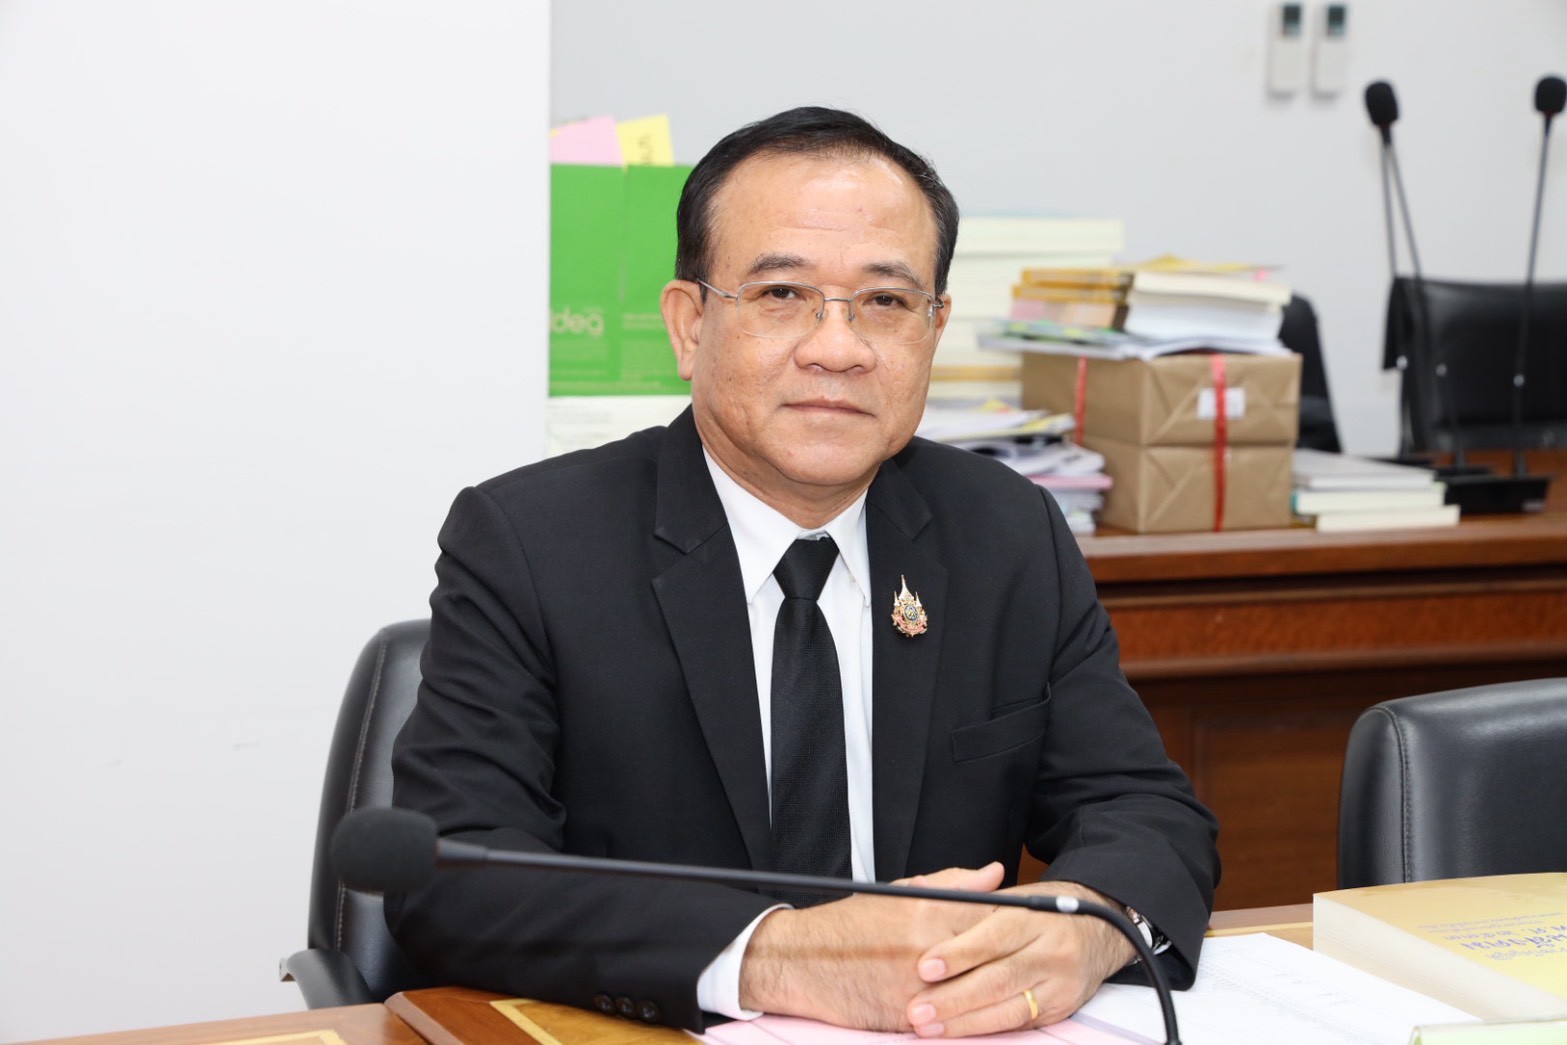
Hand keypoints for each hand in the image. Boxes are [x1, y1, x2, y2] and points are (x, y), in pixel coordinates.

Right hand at [737, 863, 1005, 1029]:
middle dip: (1008, 957)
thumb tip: (995, 873)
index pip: (991, 915)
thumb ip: (953, 883)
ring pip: (974, 991)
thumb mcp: (900, 892)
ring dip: (989, 988)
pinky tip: (968, 1004)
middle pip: (989, 956)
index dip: (1012, 922)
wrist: (801, 963)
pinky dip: (963, 1011)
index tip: (1022, 926)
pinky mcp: (909, 1018)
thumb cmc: (852, 923)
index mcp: (925, 910)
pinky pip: (950, 1016)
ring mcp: (918, 987)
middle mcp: (925, 948)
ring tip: (998, 982)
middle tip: (1020, 956)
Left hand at [905, 880, 1135, 1037]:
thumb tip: (918, 892)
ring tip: (928, 1026)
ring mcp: (1060, 983)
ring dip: (964, 1021)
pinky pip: (1020, 1023)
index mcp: (1034, 916)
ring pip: (1008, 1008)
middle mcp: (1052, 951)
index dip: (958, 954)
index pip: (993, 937)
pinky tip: (959, 1031)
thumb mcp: (1011, 896)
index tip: (924, 968)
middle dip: (954, 998)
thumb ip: (967, 897)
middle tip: (918, 1010)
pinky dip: (986, 1029)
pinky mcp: (1062, 1008)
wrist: (1099, 929)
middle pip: (999, 978)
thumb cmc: (1041, 912)